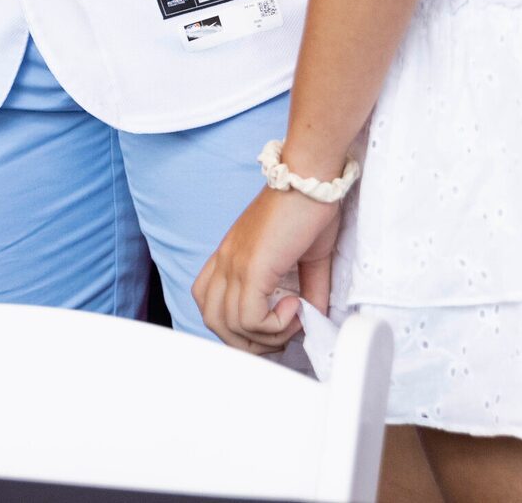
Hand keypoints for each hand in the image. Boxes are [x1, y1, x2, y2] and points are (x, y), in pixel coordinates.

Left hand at [192, 184, 341, 355]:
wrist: (311, 179)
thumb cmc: (310, 209)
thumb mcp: (308, 259)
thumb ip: (309, 291)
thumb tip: (313, 319)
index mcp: (230, 257)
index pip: (208, 302)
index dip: (237, 325)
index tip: (273, 327)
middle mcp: (225, 261)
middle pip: (213, 321)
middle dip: (250, 341)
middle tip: (284, 334)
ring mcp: (234, 263)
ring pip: (228, 325)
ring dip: (266, 335)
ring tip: (295, 318)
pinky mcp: (250, 267)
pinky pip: (248, 317)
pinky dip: (274, 325)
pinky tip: (296, 306)